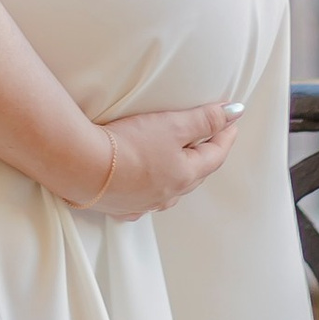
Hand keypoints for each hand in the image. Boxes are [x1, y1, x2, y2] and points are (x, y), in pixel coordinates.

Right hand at [71, 100, 240, 219]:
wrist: (82, 167)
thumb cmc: (129, 144)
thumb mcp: (172, 125)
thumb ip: (204, 119)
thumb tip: (235, 113)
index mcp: (185, 175)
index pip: (215, 154)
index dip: (226, 135)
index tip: (232, 122)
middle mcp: (168, 195)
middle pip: (195, 174)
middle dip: (205, 156)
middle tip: (210, 139)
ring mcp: (144, 204)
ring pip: (171, 191)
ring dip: (179, 175)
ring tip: (180, 163)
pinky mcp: (120, 207)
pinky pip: (143, 201)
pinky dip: (150, 191)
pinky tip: (144, 188)